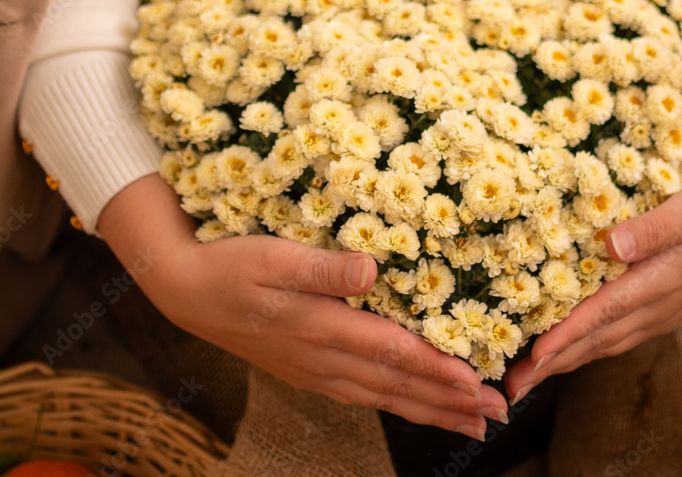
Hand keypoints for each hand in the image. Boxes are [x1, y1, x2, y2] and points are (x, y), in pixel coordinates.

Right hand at [98, 174, 507, 439]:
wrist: (185, 292)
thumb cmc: (231, 266)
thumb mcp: (272, 257)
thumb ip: (322, 268)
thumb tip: (370, 271)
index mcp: (321, 328)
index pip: (393, 354)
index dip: (438, 372)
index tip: (480, 385)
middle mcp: (322, 358)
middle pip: (395, 386)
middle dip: (448, 402)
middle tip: (496, 417)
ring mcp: (312, 369)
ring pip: (380, 396)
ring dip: (427, 409)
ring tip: (467, 424)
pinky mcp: (303, 369)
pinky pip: (359, 395)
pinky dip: (392, 404)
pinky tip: (408, 407)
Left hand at [505, 100, 681, 403]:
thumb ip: (651, 229)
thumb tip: (610, 245)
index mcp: (658, 284)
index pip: (603, 315)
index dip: (567, 337)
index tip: (536, 357)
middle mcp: (656, 308)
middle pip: (597, 341)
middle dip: (554, 364)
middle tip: (513, 385)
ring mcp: (659, 314)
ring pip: (605, 344)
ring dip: (566, 362)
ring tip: (529, 377)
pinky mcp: (659, 311)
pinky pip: (616, 337)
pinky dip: (586, 349)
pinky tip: (566, 353)